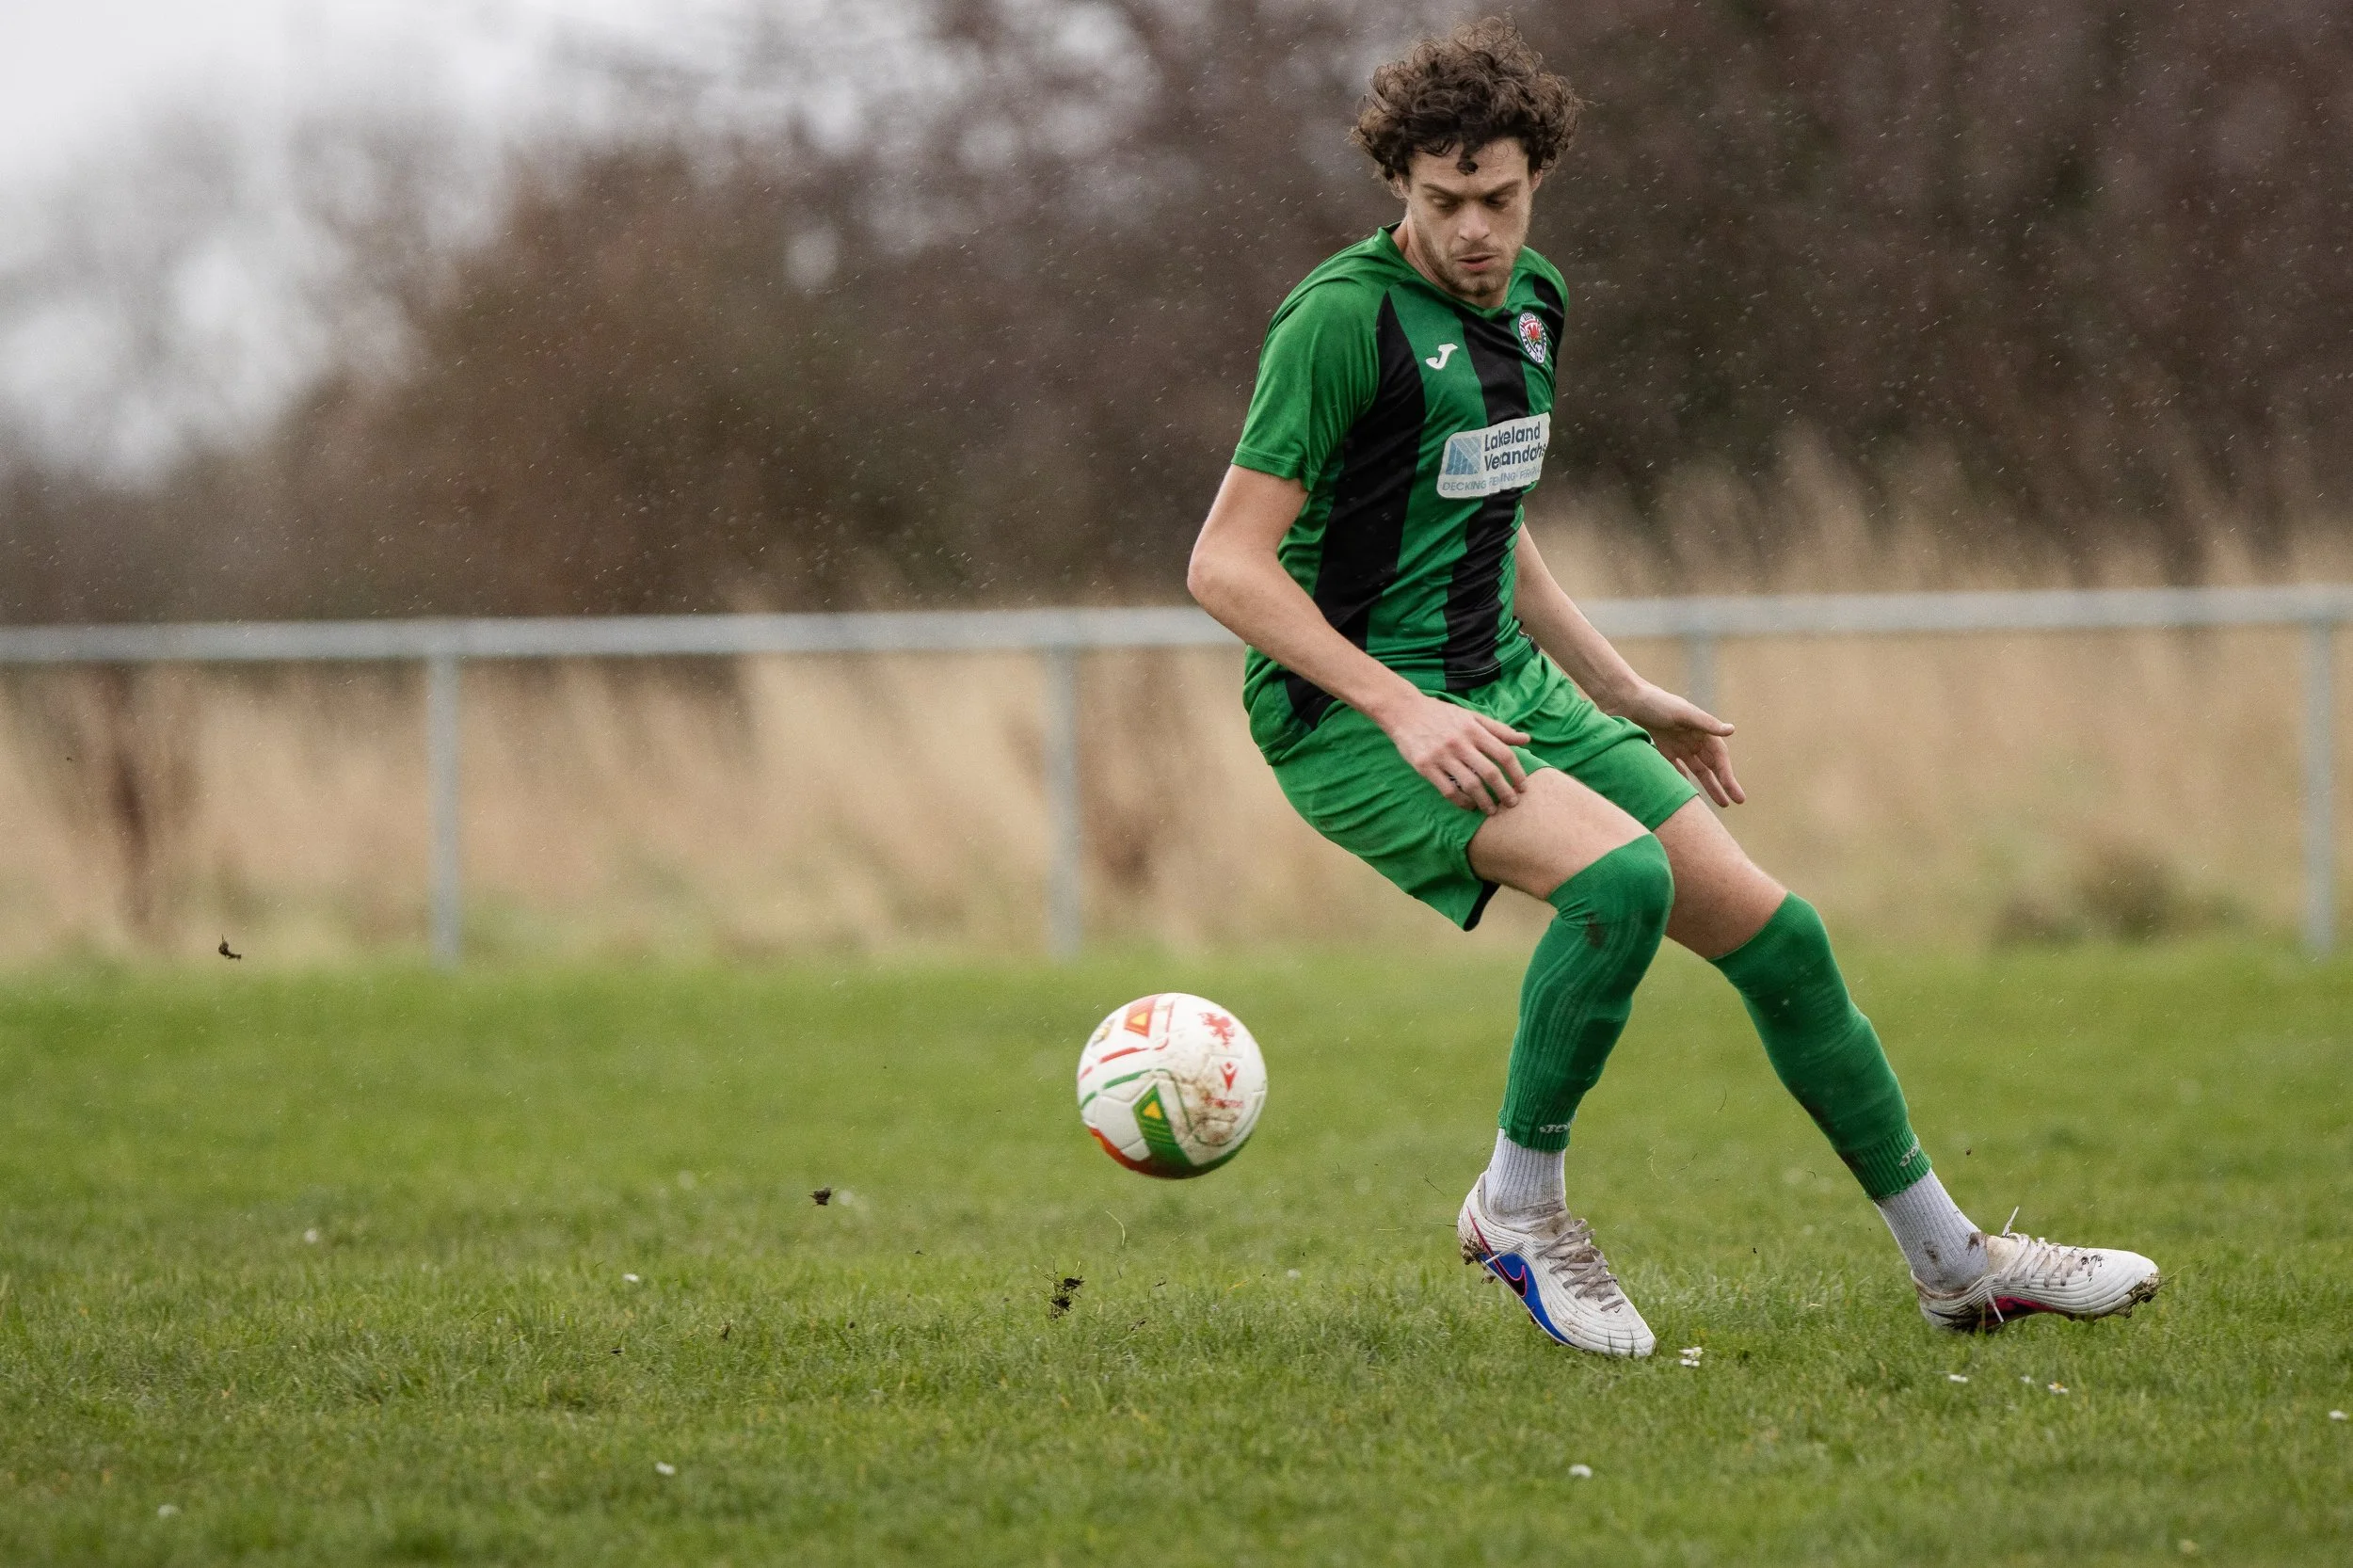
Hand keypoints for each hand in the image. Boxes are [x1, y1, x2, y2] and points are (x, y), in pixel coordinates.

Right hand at [1376, 691, 1530, 813]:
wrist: (1404, 711)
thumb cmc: (1441, 714)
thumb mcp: (1471, 716)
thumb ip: (1498, 729)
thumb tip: (1526, 739)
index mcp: (1473, 730)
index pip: (1503, 754)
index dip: (1517, 773)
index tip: (1522, 786)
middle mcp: (1460, 743)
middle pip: (1490, 773)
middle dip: (1504, 792)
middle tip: (1512, 803)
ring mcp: (1442, 756)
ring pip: (1470, 785)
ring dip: (1484, 801)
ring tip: (1491, 810)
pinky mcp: (1425, 767)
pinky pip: (1448, 790)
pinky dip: (1461, 801)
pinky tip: (1469, 805)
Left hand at [1608, 680, 1744, 806]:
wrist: (1624, 699)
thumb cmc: (1655, 702)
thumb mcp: (1682, 712)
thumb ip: (1705, 723)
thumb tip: (1732, 730)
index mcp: (1700, 729)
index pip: (1719, 756)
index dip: (1727, 775)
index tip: (1734, 794)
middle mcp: (1691, 738)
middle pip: (1711, 765)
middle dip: (1724, 783)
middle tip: (1737, 802)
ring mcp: (1676, 745)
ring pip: (1696, 770)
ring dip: (1708, 786)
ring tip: (1720, 804)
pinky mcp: (1660, 750)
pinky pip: (1674, 770)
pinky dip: (1682, 782)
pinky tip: (1687, 797)